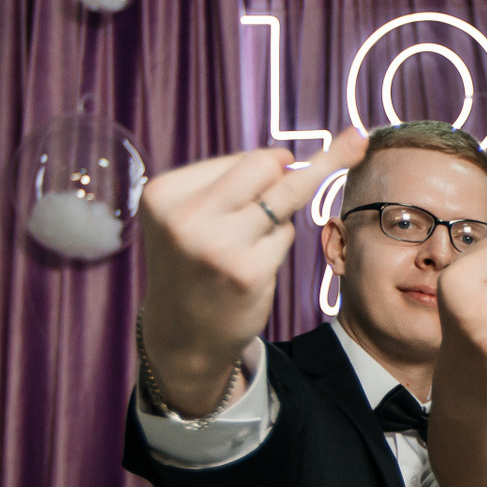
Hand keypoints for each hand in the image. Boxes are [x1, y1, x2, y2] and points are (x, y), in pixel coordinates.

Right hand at [139, 130, 368, 414]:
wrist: (181, 336)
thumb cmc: (195, 264)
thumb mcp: (190, 214)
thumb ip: (237, 180)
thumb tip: (322, 150)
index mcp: (164, 194)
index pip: (243, 157)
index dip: (264, 171)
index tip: (261, 186)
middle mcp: (187, 217)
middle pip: (268, 165)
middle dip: (286, 177)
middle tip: (270, 207)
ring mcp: (218, 245)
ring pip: (284, 198)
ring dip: (278, 215)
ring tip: (246, 243)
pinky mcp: (248, 272)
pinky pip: (286, 235)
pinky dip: (279, 243)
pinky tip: (254, 264)